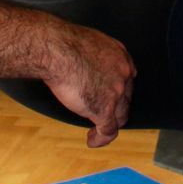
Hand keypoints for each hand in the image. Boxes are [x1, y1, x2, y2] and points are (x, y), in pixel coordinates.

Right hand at [42, 22, 135, 147]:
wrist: (57, 49)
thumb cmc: (63, 42)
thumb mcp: (85, 43)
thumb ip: (91, 56)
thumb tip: (80, 64)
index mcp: (120, 56)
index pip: (125, 78)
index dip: (117, 89)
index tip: (108, 95)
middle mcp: (123, 75)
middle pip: (125, 98)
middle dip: (115, 107)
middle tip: (102, 111)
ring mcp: (116, 93)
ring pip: (120, 116)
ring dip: (110, 124)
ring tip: (98, 130)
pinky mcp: (104, 109)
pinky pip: (108, 130)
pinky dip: (101, 139)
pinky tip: (92, 141)